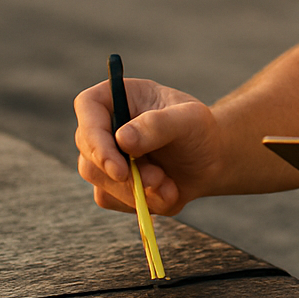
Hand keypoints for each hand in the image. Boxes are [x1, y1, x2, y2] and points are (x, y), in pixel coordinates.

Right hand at [73, 78, 225, 215]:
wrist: (211, 160)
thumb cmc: (199, 130)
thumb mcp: (190, 119)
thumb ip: (158, 125)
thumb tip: (122, 139)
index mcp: (119, 96)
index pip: (88, 107)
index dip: (94, 136)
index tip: (116, 166)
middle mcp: (106, 124)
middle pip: (87, 148)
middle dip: (120, 171)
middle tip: (156, 179)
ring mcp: (105, 154)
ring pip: (98, 179)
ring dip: (135, 189)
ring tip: (170, 183)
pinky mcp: (111, 183)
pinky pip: (112, 199)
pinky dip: (141, 202)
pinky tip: (167, 192)